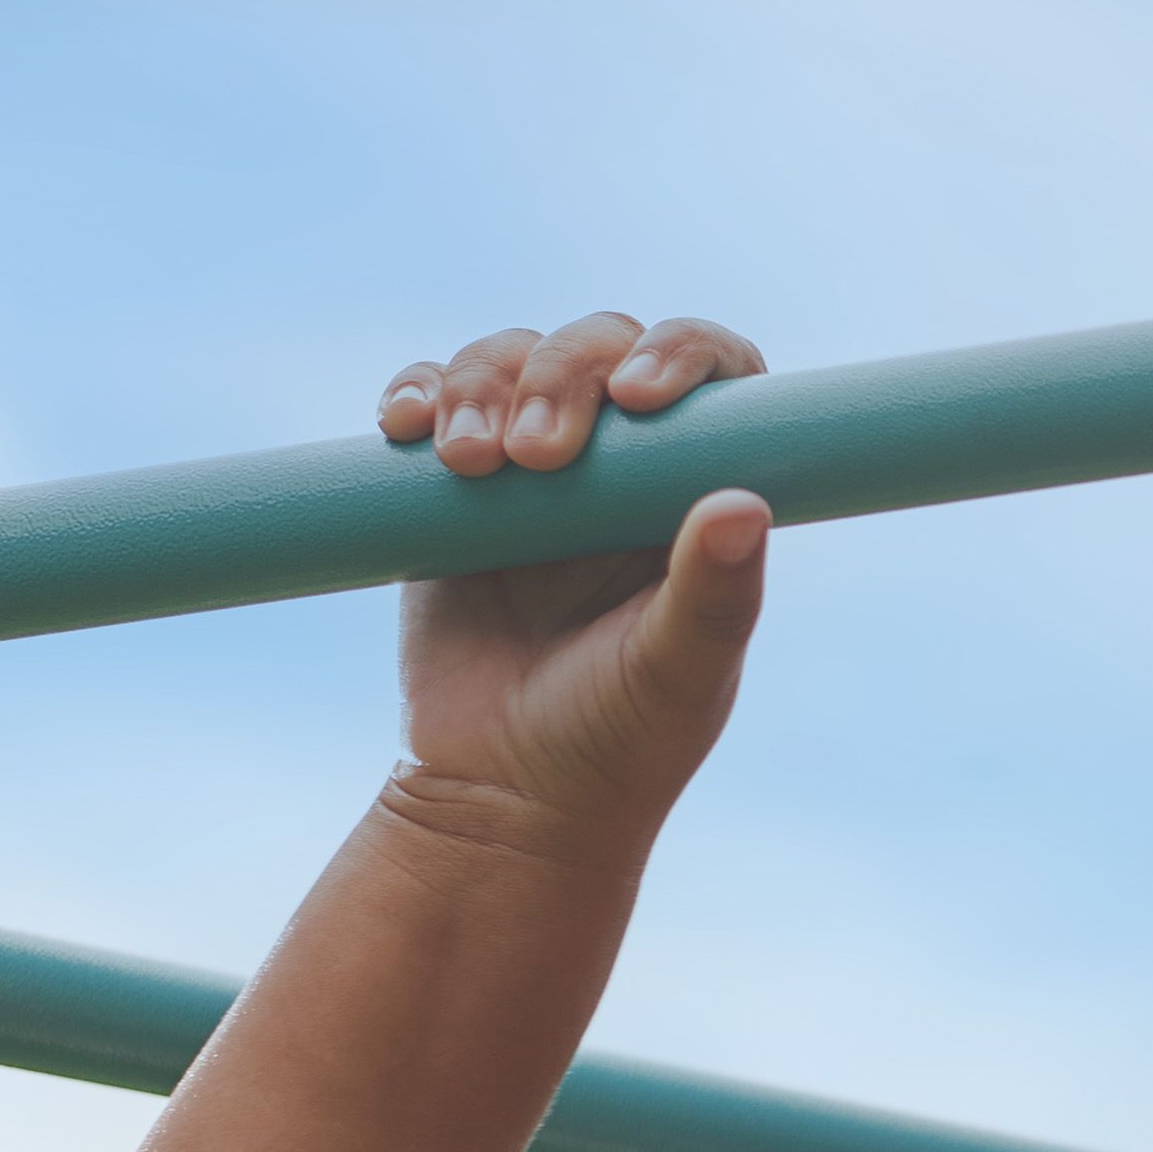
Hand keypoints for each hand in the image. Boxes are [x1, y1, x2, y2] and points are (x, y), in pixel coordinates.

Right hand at [377, 311, 770, 857]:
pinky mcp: (451, 494)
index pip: (716, 383)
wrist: (498, 801)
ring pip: (512, 360)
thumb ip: (715, 595)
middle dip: (562, 373)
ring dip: (481, 380)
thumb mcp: (676, 676)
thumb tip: (746, 503)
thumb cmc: (614, 747)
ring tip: (468, 463)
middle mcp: (622, 473)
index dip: (682, 356)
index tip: (637, 396)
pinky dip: (419, 394)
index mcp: (697, 501)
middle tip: (537, 457)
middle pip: (599, 349)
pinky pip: (434, 403)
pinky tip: (406, 426)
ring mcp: (533, 475)